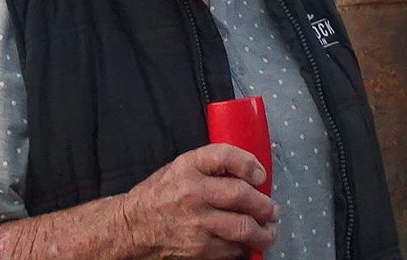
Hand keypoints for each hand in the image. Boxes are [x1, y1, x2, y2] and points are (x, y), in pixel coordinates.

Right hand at [120, 142, 278, 259]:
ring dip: (263, 232)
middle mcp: (194, 194)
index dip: (249, 163)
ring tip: (269, 231)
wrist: (134, 228)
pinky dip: (245, 248)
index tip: (260, 174)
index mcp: (189, 168)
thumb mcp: (181, 167)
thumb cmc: (160, 194)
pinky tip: (249, 244)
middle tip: (273, 210)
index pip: (225, 156)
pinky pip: (232, 251)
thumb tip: (247, 171)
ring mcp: (198, 225)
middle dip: (264, 204)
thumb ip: (211, 165)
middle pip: (241, 196)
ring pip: (242, 229)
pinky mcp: (199, 251)